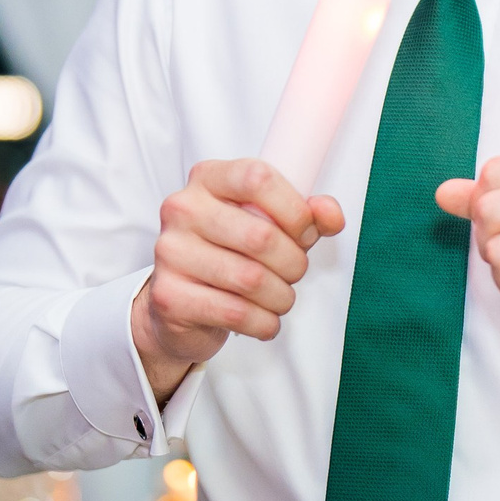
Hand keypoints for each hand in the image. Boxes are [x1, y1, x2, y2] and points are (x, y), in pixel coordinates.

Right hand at [132, 160, 344, 403]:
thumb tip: (330, 214)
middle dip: (293, 263)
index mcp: (208, 179)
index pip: (257, 178)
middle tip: (293, 273)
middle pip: (261, 236)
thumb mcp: (271, 225)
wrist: (181, 303)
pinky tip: (264, 320)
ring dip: (281, 297)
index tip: (305, 232)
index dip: (294, 210)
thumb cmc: (231, 254)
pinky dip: (263, 322)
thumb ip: (306, 215)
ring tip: (280, 299)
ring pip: (251, 279)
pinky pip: (235, 312)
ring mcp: (171, 252)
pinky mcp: (169, 296)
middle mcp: (183, 209)